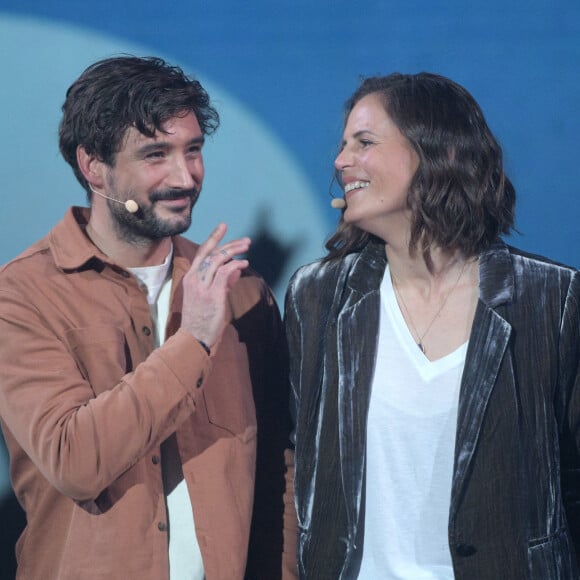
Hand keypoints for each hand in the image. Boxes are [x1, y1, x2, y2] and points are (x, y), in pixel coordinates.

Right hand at [181, 223, 249, 347]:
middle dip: (229, 243)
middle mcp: (194, 279)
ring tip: (247, 248)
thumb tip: (235, 271)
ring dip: (235, 251)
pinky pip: (224, 273)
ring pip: (218, 260)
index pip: (202, 253)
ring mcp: (202, 287)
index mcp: (190, 278)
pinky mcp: (212, 295)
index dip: (213, 238)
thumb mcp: (209, 298)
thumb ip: (222, 283)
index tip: (223, 226)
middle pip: (212, 253)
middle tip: (246, 241)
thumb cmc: (201, 320)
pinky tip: (244, 264)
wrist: (193, 338)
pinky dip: (235, 265)